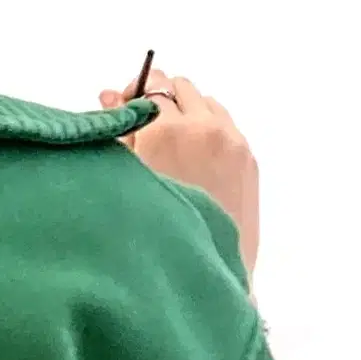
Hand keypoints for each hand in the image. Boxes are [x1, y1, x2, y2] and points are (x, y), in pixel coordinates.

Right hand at [102, 72, 261, 274]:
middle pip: (181, 88)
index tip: (127, 105)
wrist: (201, 273)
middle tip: (147, 126)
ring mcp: (231, 141)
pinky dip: (210, 128)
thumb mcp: (124, 176)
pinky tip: (195, 158)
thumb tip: (112, 95)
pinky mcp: (248, 158)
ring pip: (207, 103)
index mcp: (166, 131)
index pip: (151, 86)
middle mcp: (203, 127)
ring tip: (173, 144)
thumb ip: (118, 130)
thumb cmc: (151, 229)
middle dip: (162, 99)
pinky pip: (226, 124)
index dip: (136, 93)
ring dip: (188, 111)